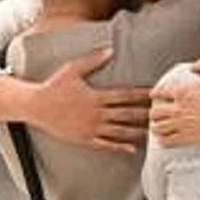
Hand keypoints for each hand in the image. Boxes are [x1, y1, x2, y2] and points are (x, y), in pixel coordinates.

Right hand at [25, 48, 152, 152]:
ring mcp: (91, 128)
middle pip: (127, 114)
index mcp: (96, 96)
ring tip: (153, 133)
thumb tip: (111, 50)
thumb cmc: (54, 86)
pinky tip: (133, 149)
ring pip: (120, 132)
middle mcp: (96, 114)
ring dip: (138, 132)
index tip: (156, 94)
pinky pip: (106, 145)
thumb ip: (92, 59)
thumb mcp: (72, 69)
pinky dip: (120, 147)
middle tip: (162, 114)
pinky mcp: (85, 139)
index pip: (125, 95)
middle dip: (146, 114)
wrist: (36, 107)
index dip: (142, 94)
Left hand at [150, 60, 199, 146]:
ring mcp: (183, 124)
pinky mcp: (190, 137)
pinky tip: (163, 140)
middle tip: (157, 113)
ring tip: (157, 127)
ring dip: (156, 127)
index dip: (155, 93)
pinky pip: (169, 141)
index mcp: (183, 91)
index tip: (155, 94)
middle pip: (155, 113)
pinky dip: (163, 141)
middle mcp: (179, 108)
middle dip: (154, 113)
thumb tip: (194, 66)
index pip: (160, 92)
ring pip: (159, 128)